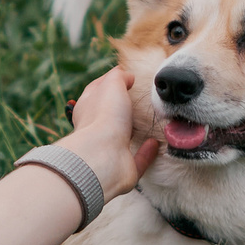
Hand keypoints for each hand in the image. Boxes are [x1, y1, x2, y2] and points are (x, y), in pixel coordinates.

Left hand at [59, 66, 159, 200]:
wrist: (102, 157)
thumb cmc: (104, 117)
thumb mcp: (112, 84)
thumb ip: (119, 77)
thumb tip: (126, 75)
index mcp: (88, 108)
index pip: (96, 90)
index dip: (109, 81)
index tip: (126, 76)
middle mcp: (96, 129)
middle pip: (108, 115)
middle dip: (121, 108)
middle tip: (140, 99)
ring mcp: (108, 151)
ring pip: (122, 139)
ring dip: (134, 131)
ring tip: (151, 121)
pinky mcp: (123, 169)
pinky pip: (137, 160)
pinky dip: (146, 152)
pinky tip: (155, 143)